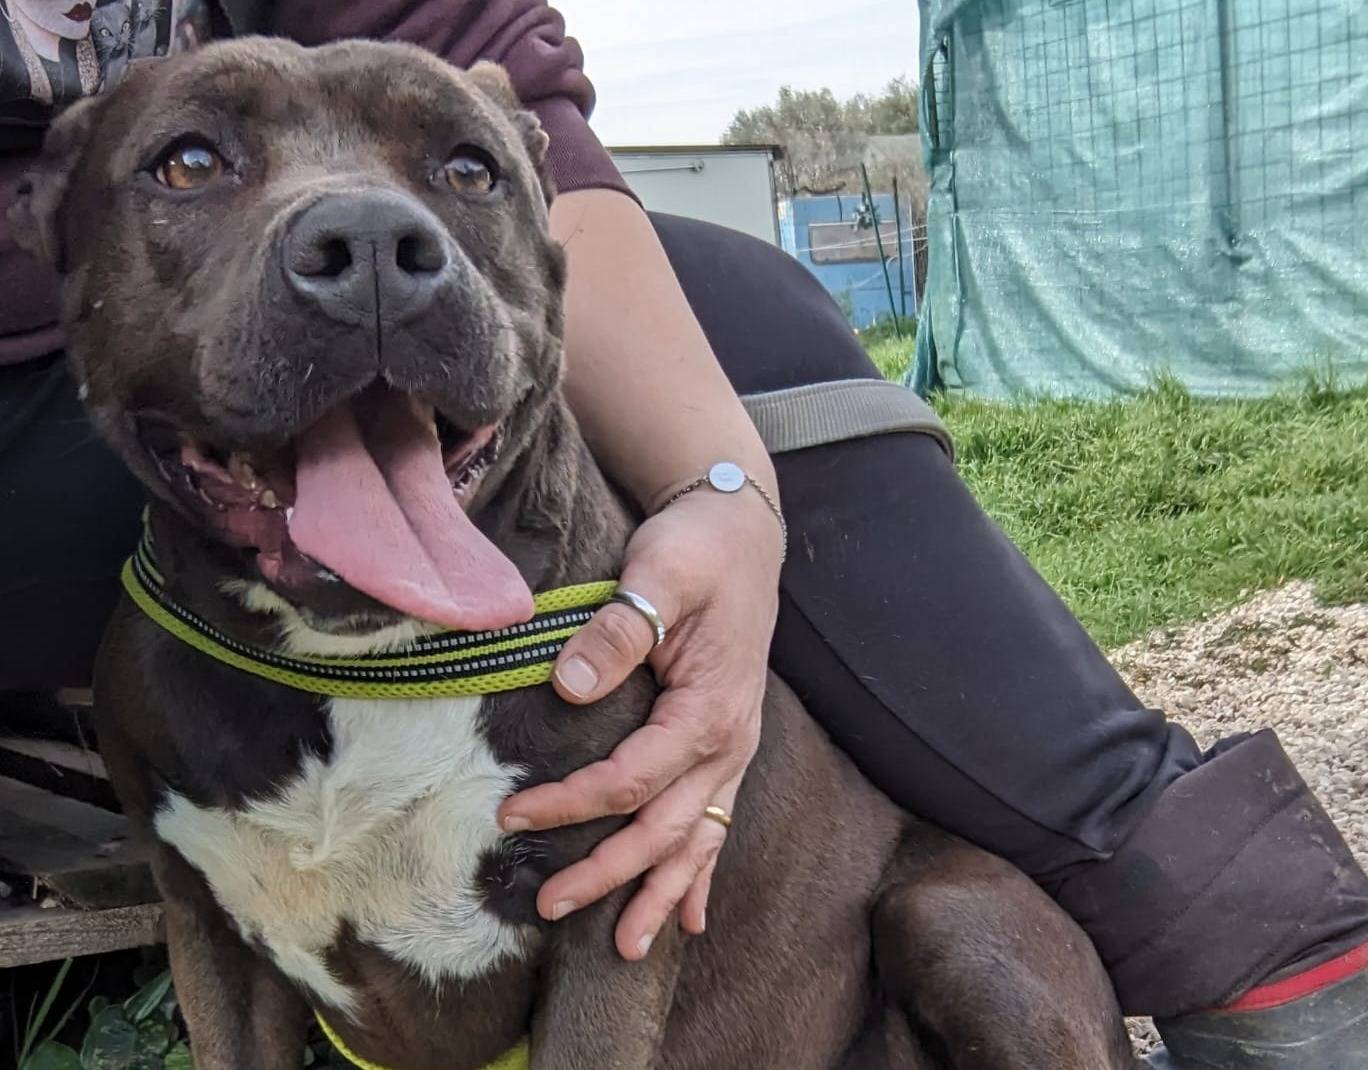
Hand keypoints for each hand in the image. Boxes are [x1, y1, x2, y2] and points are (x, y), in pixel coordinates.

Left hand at [497, 483, 781, 960]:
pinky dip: (702, 871)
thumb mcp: (659, 574)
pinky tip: (691, 913)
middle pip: (665, 827)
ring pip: (698, 839)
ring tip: (629, 947)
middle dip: (609, 873)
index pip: (632, 777)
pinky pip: (717, 821)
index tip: (510, 814)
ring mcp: (734, 749)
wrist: (742, 533)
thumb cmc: (698, 550)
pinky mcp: (727, 744)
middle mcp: (730, 741)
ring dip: (661, 892)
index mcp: (709, 708)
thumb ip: (618, 631)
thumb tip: (566, 687)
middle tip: (548, 908)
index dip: (571, 804)